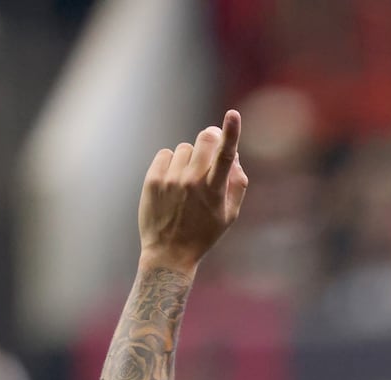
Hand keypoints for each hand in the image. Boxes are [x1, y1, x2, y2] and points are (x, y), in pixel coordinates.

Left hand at [138, 110, 248, 271]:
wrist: (169, 253)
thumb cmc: (204, 234)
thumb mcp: (230, 215)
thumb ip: (237, 183)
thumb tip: (234, 155)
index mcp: (214, 191)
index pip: (225, 155)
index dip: (231, 132)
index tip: (233, 114)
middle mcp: (191, 182)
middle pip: (204, 139)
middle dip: (211, 139)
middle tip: (211, 150)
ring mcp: (170, 179)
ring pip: (185, 148)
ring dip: (190, 158)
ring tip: (187, 182)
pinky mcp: (153, 179)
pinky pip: (166, 154)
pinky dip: (171, 163)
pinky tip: (173, 182)